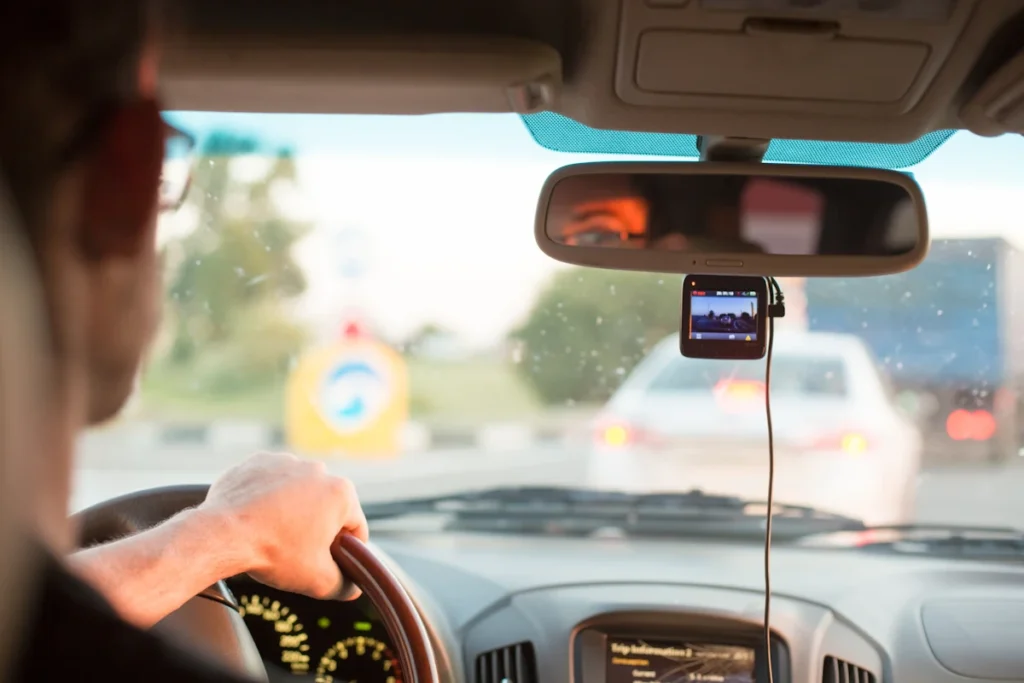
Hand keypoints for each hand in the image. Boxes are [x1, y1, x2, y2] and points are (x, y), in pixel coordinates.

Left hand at [199, 452, 368, 600]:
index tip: (331, 562)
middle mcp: (318, 470)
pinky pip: (271, 482)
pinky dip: (268, 497)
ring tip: (274, 534)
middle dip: (318, 527)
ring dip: (293, 510)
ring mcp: (286, 462)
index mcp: (341, 493)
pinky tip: (257, 518)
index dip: (347, 549)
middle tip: (298, 551)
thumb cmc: (274, 553)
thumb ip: (344, 585)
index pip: (356, 527)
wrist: (223, 534)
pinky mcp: (259, 462)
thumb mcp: (318, 581)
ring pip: (299, 492)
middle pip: (327, 507)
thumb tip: (352, 587)